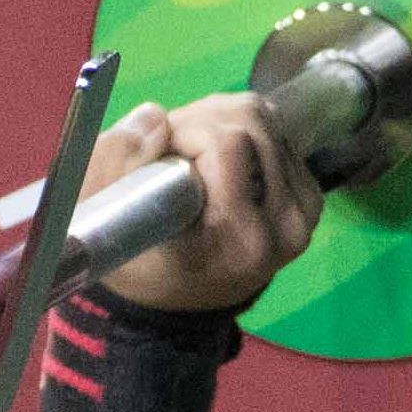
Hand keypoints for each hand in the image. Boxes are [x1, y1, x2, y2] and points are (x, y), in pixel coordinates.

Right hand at [94, 92, 315, 318]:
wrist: (177, 296)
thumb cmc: (136, 260)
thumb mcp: (102, 221)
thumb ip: (114, 163)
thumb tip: (156, 116)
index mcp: (239, 241)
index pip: (228, 143)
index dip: (185, 134)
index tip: (160, 159)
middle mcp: (283, 231)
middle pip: (250, 122)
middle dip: (200, 123)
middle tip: (170, 153)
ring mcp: (303, 216)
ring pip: (265, 118)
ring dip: (218, 121)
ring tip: (189, 156)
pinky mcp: (309, 200)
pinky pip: (277, 130)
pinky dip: (240, 131)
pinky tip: (215, 160)